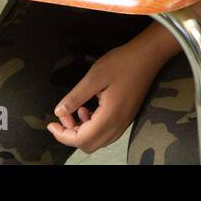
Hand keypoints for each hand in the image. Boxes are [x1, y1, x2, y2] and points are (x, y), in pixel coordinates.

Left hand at [46, 42, 160, 154]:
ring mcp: (125, 121)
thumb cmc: (122, 62)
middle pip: (89, 145)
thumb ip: (75, 97)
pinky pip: (107, 132)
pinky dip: (93, 127)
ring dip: (83, 131)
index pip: (81, 139)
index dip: (62, 135)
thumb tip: (59, 112)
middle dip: (71, 134)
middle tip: (63, 116)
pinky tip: (89, 109)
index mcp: (110, 116)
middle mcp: (119, 124)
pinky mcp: (127, 116)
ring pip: (98, 140)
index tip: (51, 123)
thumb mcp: (94, 77)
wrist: (149, 55)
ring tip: (75, 111)